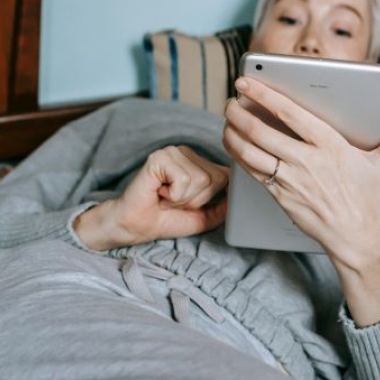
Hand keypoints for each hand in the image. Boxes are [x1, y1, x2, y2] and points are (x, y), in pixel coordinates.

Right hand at [74, 146, 228, 249]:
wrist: (136, 227)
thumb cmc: (167, 219)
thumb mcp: (206, 216)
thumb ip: (225, 206)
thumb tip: (243, 196)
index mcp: (199, 162)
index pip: (226, 177)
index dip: (210, 198)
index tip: (189, 204)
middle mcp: (187, 152)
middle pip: (216, 179)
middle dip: (197, 199)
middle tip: (174, 201)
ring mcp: (173, 152)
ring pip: (201, 180)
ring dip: (183, 198)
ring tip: (166, 197)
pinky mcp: (159, 158)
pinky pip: (184, 179)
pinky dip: (173, 194)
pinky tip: (159, 192)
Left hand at [223, 77, 379, 325]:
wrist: (356, 238)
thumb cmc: (371, 199)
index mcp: (330, 145)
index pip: (289, 113)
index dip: (263, 94)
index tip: (246, 82)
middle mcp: (306, 161)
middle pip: (261, 131)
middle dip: (239, 113)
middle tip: (230, 101)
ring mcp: (290, 181)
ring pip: (250, 152)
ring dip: (232, 133)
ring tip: (227, 120)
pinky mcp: (280, 197)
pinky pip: (252, 172)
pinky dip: (237, 155)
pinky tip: (233, 144)